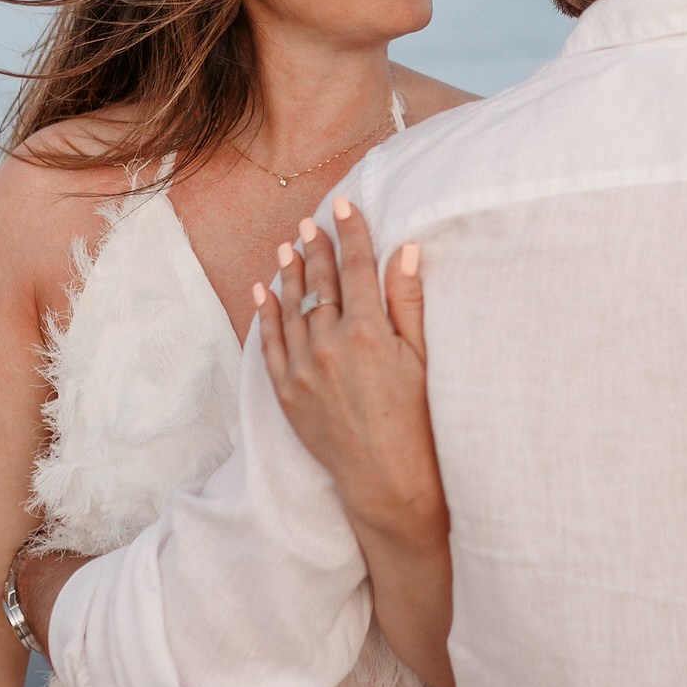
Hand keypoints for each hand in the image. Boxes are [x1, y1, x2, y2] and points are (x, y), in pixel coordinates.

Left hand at [259, 199, 447, 547]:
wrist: (387, 481)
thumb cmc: (417, 421)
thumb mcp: (422, 358)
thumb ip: (407, 303)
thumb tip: (404, 250)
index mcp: (368, 333)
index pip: (357, 269)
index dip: (351, 233)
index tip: (344, 205)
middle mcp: (330, 345)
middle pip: (321, 284)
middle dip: (317, 248)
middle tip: (311, 221)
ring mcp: (303, 369)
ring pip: (292, 309)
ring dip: (291, 275)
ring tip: (288, 247)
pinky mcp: (287, 392)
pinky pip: (271, 344)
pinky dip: (266, 315)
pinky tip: (264, 292)